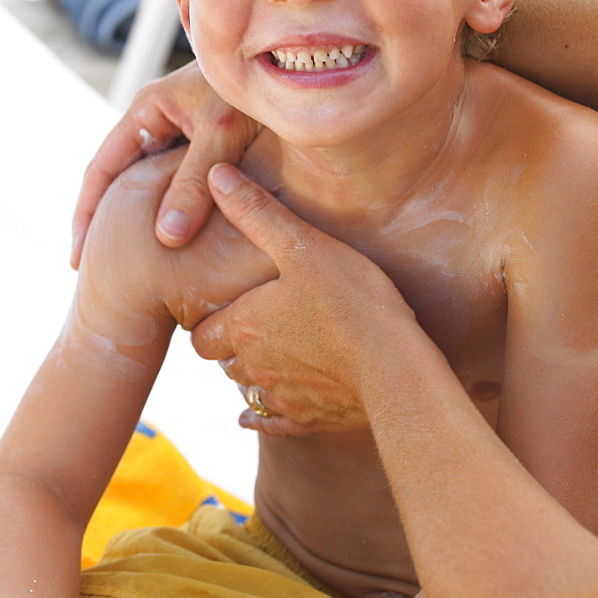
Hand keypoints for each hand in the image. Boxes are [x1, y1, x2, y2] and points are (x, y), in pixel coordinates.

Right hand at [71, 62, 259, 266]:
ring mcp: (182, 134)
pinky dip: (173, 212)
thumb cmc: (256, 90)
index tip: (78, 257)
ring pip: (150, 184)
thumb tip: (165, 238)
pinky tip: (173, 243)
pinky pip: (179, 184)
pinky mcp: (207, 146)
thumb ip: (194, 184)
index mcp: (147, 110)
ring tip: (124, 264)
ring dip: (138, 220)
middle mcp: (158, 121)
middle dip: (105, 221)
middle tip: (91, 269)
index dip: (87, 214)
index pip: (102, 169)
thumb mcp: (222, 134)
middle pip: (120, 179)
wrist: (297, 65)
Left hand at [191, 164, 416, 435]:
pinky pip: (270, 424)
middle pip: (223, 362)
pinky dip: (263, 417)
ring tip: (270, 354)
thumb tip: (214, 172)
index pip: (201, 334)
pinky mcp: (308, 421)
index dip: (208, 321)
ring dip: (252, 374)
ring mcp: (280, 398)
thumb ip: (255, 211)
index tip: (223, 307)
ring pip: (247, 390)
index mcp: (242, 326)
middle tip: (250, 325)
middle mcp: (252, 367)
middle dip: (231, 345)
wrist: (396, 369)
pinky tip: (258, 414)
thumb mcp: (302, 245)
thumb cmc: (351, 300)